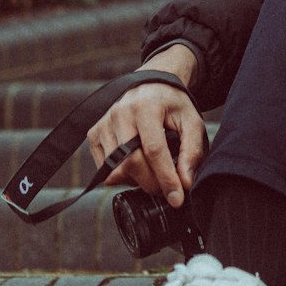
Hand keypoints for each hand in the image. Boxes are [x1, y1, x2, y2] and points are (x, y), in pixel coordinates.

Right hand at [87, 43, 206, 206]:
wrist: (150, 86)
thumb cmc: (172, 106)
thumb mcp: (191, 121)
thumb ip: (192, 151)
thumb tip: (186, 183)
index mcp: (147, 107)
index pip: (154, 150)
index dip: (166, 178)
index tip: (177, 199)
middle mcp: (120, 114)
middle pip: (131, 163)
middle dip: (152, 184)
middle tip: (168, 189)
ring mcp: (103, 124)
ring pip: (116, 169)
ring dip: (137, 181)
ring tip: (154, 174)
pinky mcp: (94, 133)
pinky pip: (104, 169)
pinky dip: (122, 175)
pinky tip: (137, 166)